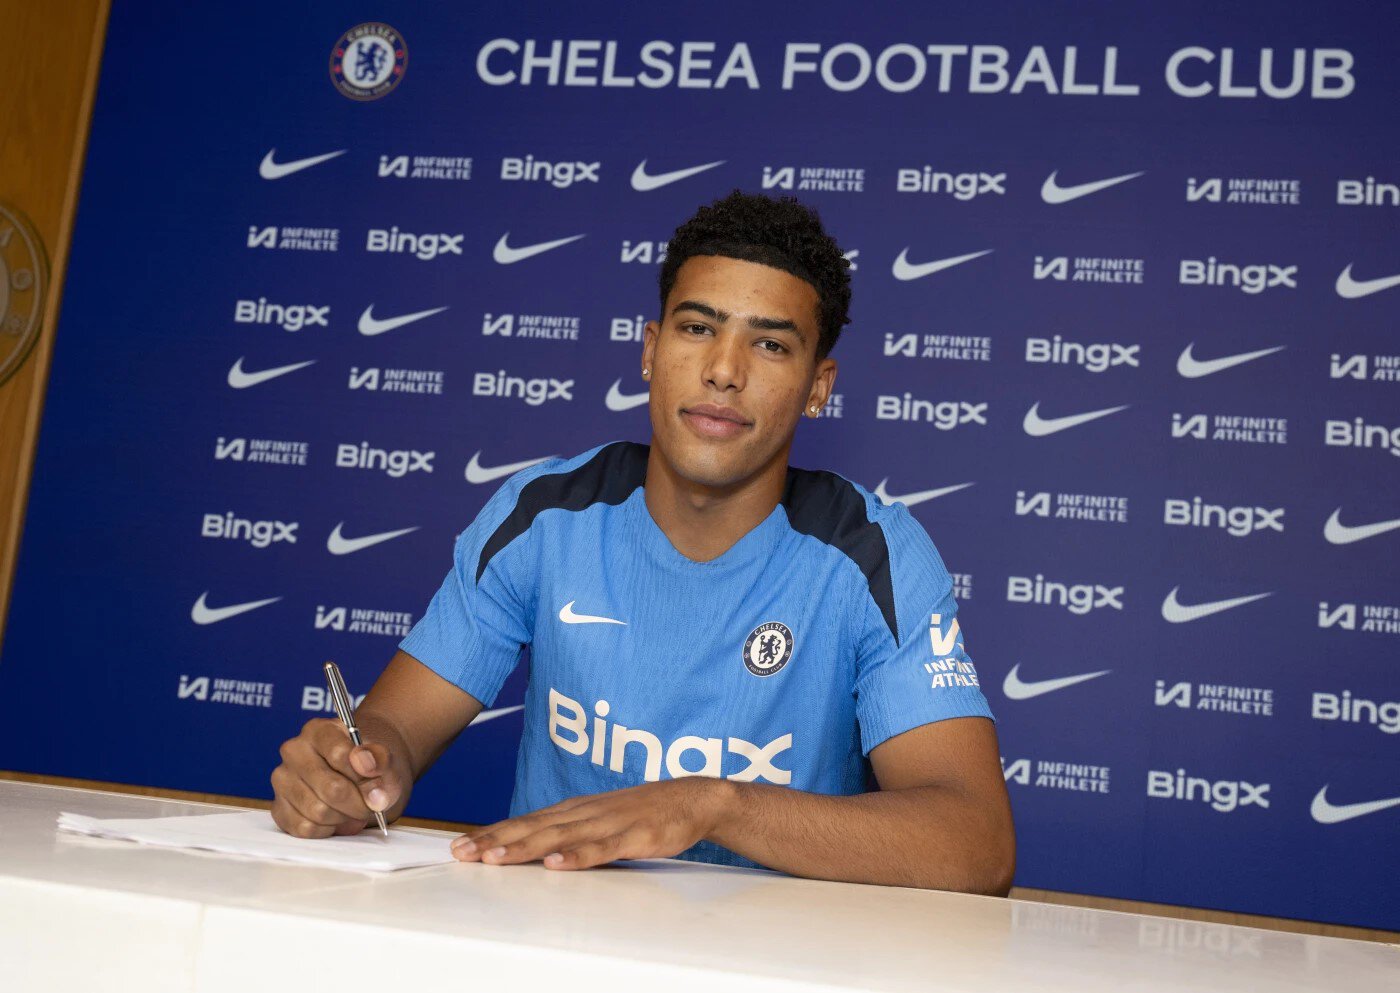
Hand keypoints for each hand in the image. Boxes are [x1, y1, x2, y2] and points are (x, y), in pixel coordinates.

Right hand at [270, 717, 409, 837]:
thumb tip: (368, 775)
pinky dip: (327, 829)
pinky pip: (305, 829)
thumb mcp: (384, 757)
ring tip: (353, 808)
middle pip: (332, 789)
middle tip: (371, 804)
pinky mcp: (278, 807)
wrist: (360, 776)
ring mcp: (282, 780)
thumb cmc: (370, 765)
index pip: (341, 756)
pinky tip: (336, 817)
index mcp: (318, 730)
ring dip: (344, 817)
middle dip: (359, 803)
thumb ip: (380, 761)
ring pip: (318, 812)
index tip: (378, 783)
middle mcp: (294, 751)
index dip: (364, 777)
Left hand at [450, 778, 733, 869]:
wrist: (692, 799)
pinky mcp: (632, 836)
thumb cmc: (642, 813)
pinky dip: (577, 856)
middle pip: (532, 828)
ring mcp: (607, 823)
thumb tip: (530, 849)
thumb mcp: (597, 821)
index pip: (524, 822)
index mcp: (573, 810)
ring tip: (494, 857)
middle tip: (461, 852)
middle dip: (494, 840)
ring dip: (524, 847)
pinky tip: (555, 864)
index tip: (459, 846)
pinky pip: (601, 849)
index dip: (491, 833)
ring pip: (559, 837)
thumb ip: (567, 833)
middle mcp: (583, 813)